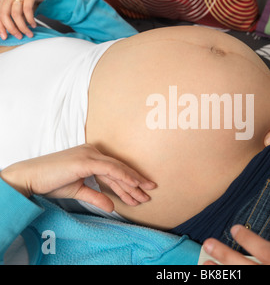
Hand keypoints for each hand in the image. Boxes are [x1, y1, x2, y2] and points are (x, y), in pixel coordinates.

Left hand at [0, 0, 45, 39]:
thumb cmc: (32, 2)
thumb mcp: (21, 11)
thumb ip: (16, 19)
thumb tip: (14, 32)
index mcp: (5, 0)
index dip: (1, 27)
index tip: (4, 36)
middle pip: (5, 14)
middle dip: (11, 28)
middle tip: (19, 36)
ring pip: (16, 13)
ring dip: (22, 26)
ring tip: (28, 33)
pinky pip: (27, 9)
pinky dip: (30, 19)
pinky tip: (33, 24)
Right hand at [0, 144, 156, 211]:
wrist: (29, 177)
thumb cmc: (50, 182)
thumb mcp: (78, 191)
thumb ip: (96, 197)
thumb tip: (112, 207)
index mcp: (91, 157)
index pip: (114, 171)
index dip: (128, 182)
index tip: (140, 192)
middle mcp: (93, 152)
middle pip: (119, 169)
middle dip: (135, 183)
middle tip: (149, 193)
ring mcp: (90, 155)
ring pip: (118, 169)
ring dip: (133, 183)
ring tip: (145, 194)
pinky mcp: (85, 161)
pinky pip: (110, 169)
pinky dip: (123, 177)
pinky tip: (134, 185)